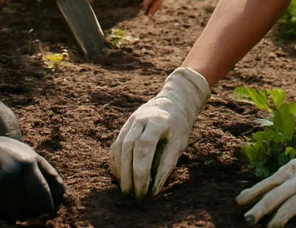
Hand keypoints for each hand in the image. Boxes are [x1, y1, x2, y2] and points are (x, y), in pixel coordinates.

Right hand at [0, 114, 66, 220]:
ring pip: (18, 214)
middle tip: (35, 207)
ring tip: (21, 203)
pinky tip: (9, 203)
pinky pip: (3, 215)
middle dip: (37, 210)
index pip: (43, 194)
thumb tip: (63, 196)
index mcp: (27, 165)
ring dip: (23, 213)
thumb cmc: (9, 152)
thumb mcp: (32, 155)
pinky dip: (9, 213)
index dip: (50, 205)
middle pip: (32, 207)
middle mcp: (13, 177)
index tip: (51, 210)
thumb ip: (49, 173)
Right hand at [109, 67, 209, 197]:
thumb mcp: (179, 143)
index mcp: (157, 121)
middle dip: (128, 174)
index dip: (141, 172)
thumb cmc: (179, 125)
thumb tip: (154, 190)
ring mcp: (130, 121)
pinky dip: (116, 162)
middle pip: (128, 148)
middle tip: (132, 195)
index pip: (144, 148)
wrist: (174, 100)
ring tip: (125, 189)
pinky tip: (120, 176)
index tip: (143, 191)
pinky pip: (116, 146)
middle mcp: (140, 119)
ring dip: (120, 170)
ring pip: (119, 147)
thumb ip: (167, 165)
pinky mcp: (125, 126)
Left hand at [236, 128, 295, 227]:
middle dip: (261, 209)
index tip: (239, 202)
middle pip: (276, 196)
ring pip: (292, 206)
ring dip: (280, 219)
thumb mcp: (291, 169)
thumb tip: (250, 194)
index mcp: (288, 171)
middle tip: (248, 220)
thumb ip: (274, 182)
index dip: (252, 193)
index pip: (267, 183)